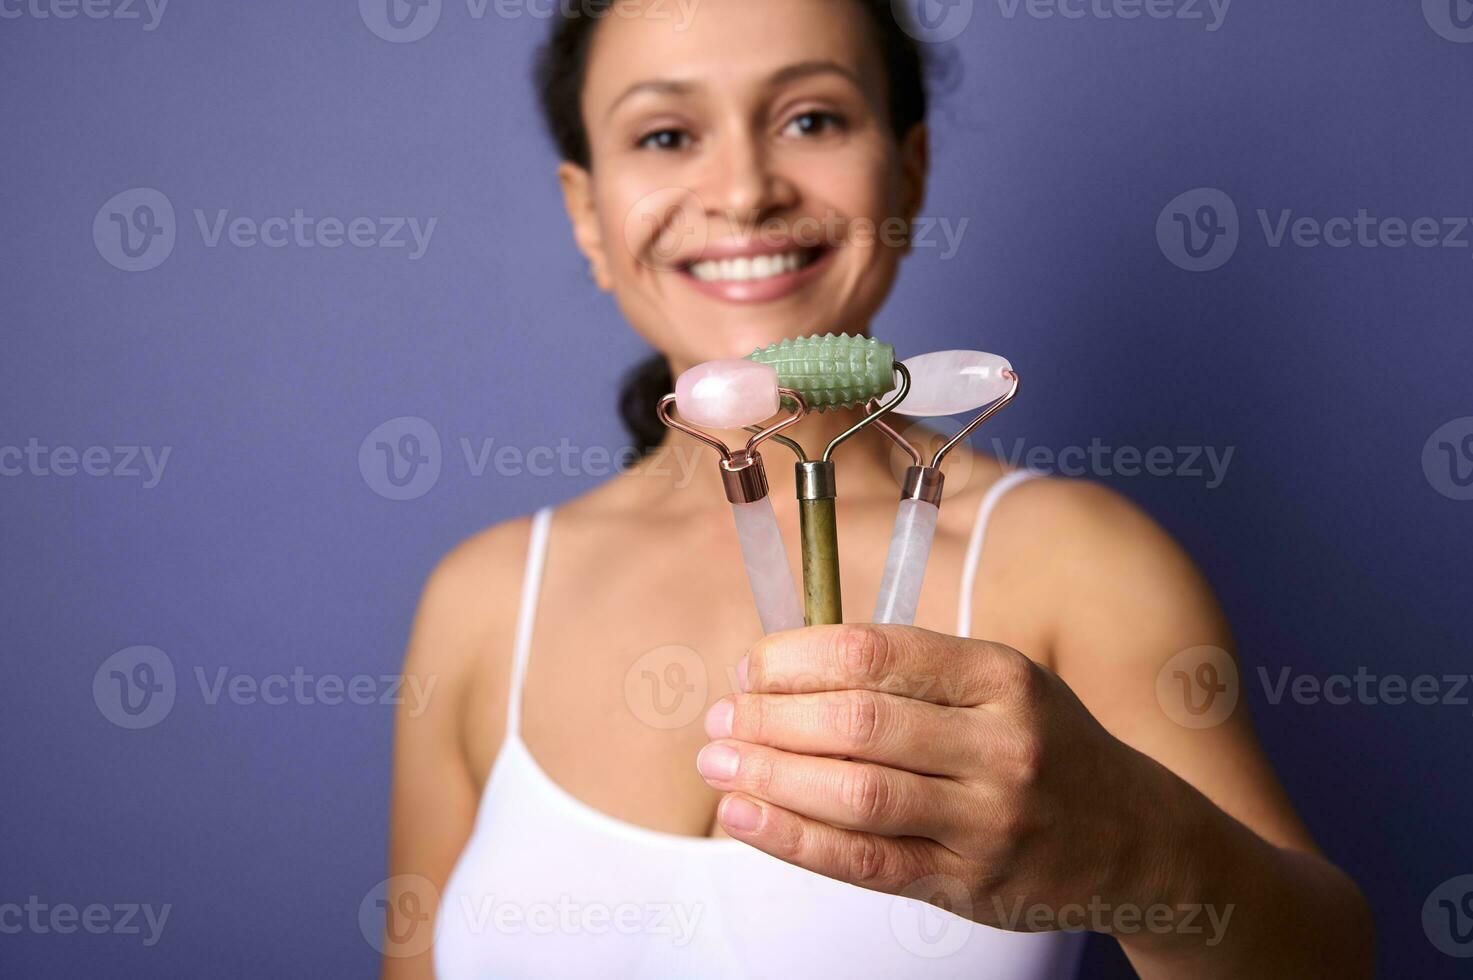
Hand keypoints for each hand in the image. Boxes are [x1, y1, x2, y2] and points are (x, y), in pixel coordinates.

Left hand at [696, 624, 1160, 930]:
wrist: (1135, 839)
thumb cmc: (1044, 746)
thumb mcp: (999, 683)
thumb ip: (909, 673)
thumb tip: (782, 671)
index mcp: (999, 675)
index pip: (875, 654)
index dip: (795, 659)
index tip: (750, 668)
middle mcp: (1000, 743)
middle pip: (857, 721)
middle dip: (769, 718)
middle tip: (718, 719)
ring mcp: (988, 820)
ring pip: (857, 792)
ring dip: (770, 776)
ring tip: (717, 765)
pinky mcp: (970, 885)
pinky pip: (866, 860)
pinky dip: (795, 839)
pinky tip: (745, 819)